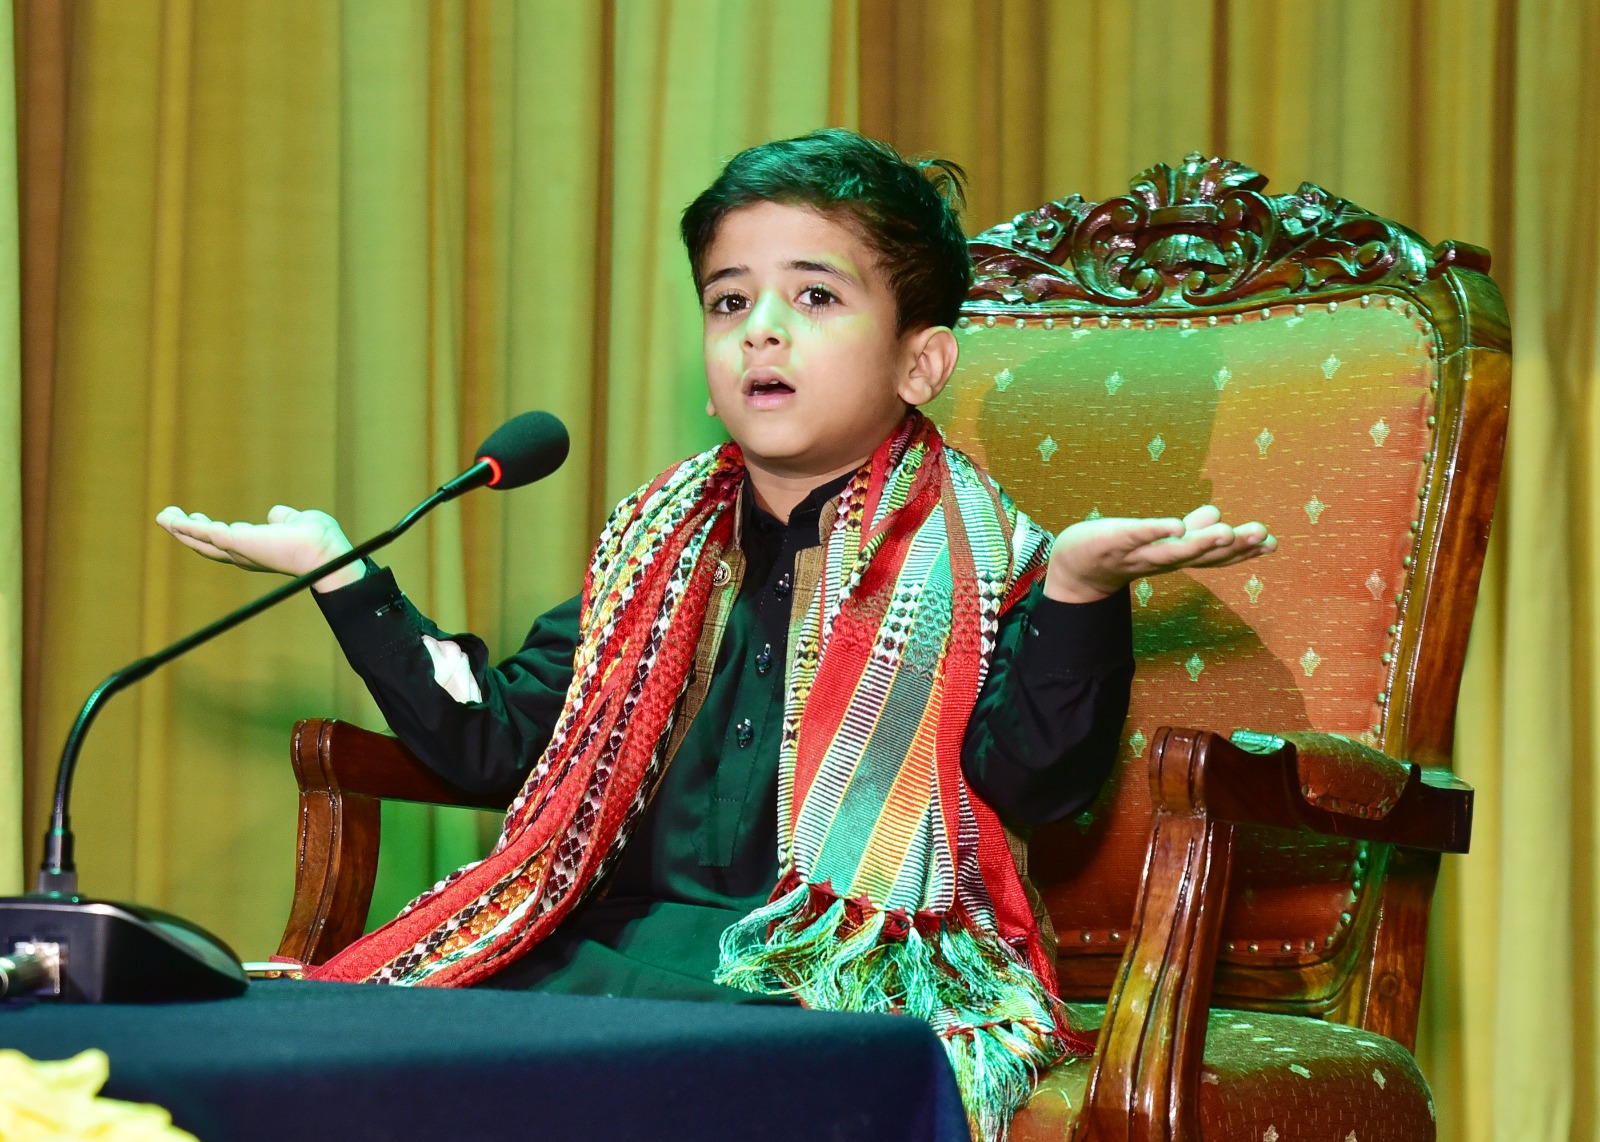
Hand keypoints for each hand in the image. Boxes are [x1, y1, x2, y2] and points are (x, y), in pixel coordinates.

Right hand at [155, 504, 363, 592]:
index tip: (196, 518)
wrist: (325, 553)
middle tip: (167, 517)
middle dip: (186, 531)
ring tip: (163, 516)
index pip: (227, 542)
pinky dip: (186, 526)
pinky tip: (173, 518)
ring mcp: (239, 550)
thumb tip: (276, 514)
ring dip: (180, 528)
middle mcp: (244, 555)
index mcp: (257, 550)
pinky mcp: (236, 541)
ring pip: (201, 540)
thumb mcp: (296, 522)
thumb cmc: (318, 541)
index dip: (209, 530)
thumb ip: (283, 519)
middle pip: (207, 544)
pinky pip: (204, 532)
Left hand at [1044, 504, 1275, 603]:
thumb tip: (1216, 514)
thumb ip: (1188, 529)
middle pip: (1199, 556)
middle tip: (1262, 534)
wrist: (1074, 566)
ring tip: (1226, 531)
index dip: (1242, 552)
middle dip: (1231, 546)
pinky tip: (1174, 525)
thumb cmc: (1120, 549)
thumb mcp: (1159, 538)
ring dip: (1199, 542)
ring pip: (1171, 551)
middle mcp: (1160, 560)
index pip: (1213, 557)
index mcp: (1175, 558)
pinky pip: (1133, 536)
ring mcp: (1136, 552)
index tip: (1272, 543)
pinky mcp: (1112, 540)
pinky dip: (1153, 532)